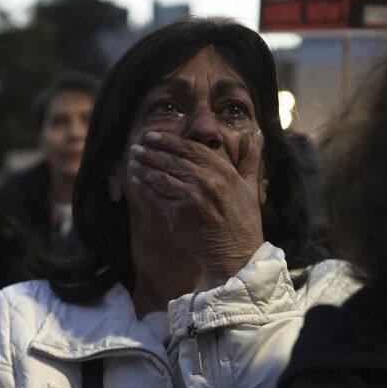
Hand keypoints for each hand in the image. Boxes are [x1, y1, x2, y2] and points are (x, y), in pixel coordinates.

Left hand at [126, 133, 264, 286]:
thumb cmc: (244, 220)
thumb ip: (250, 158)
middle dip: (151, 152)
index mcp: (222, 170)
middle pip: (172, 161)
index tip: (152, 136)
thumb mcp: (250, 186)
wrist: (236, 253)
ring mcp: (191, 197)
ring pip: (162, 177)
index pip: (190, 148)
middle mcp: (206, 180)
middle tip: (136, 147)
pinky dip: (144, 187)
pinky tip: (136, 181)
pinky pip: (157, 197)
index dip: (168, 141)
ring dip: (144, 168)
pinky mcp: (178, 214)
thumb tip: (253, 134)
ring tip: (133, 162)